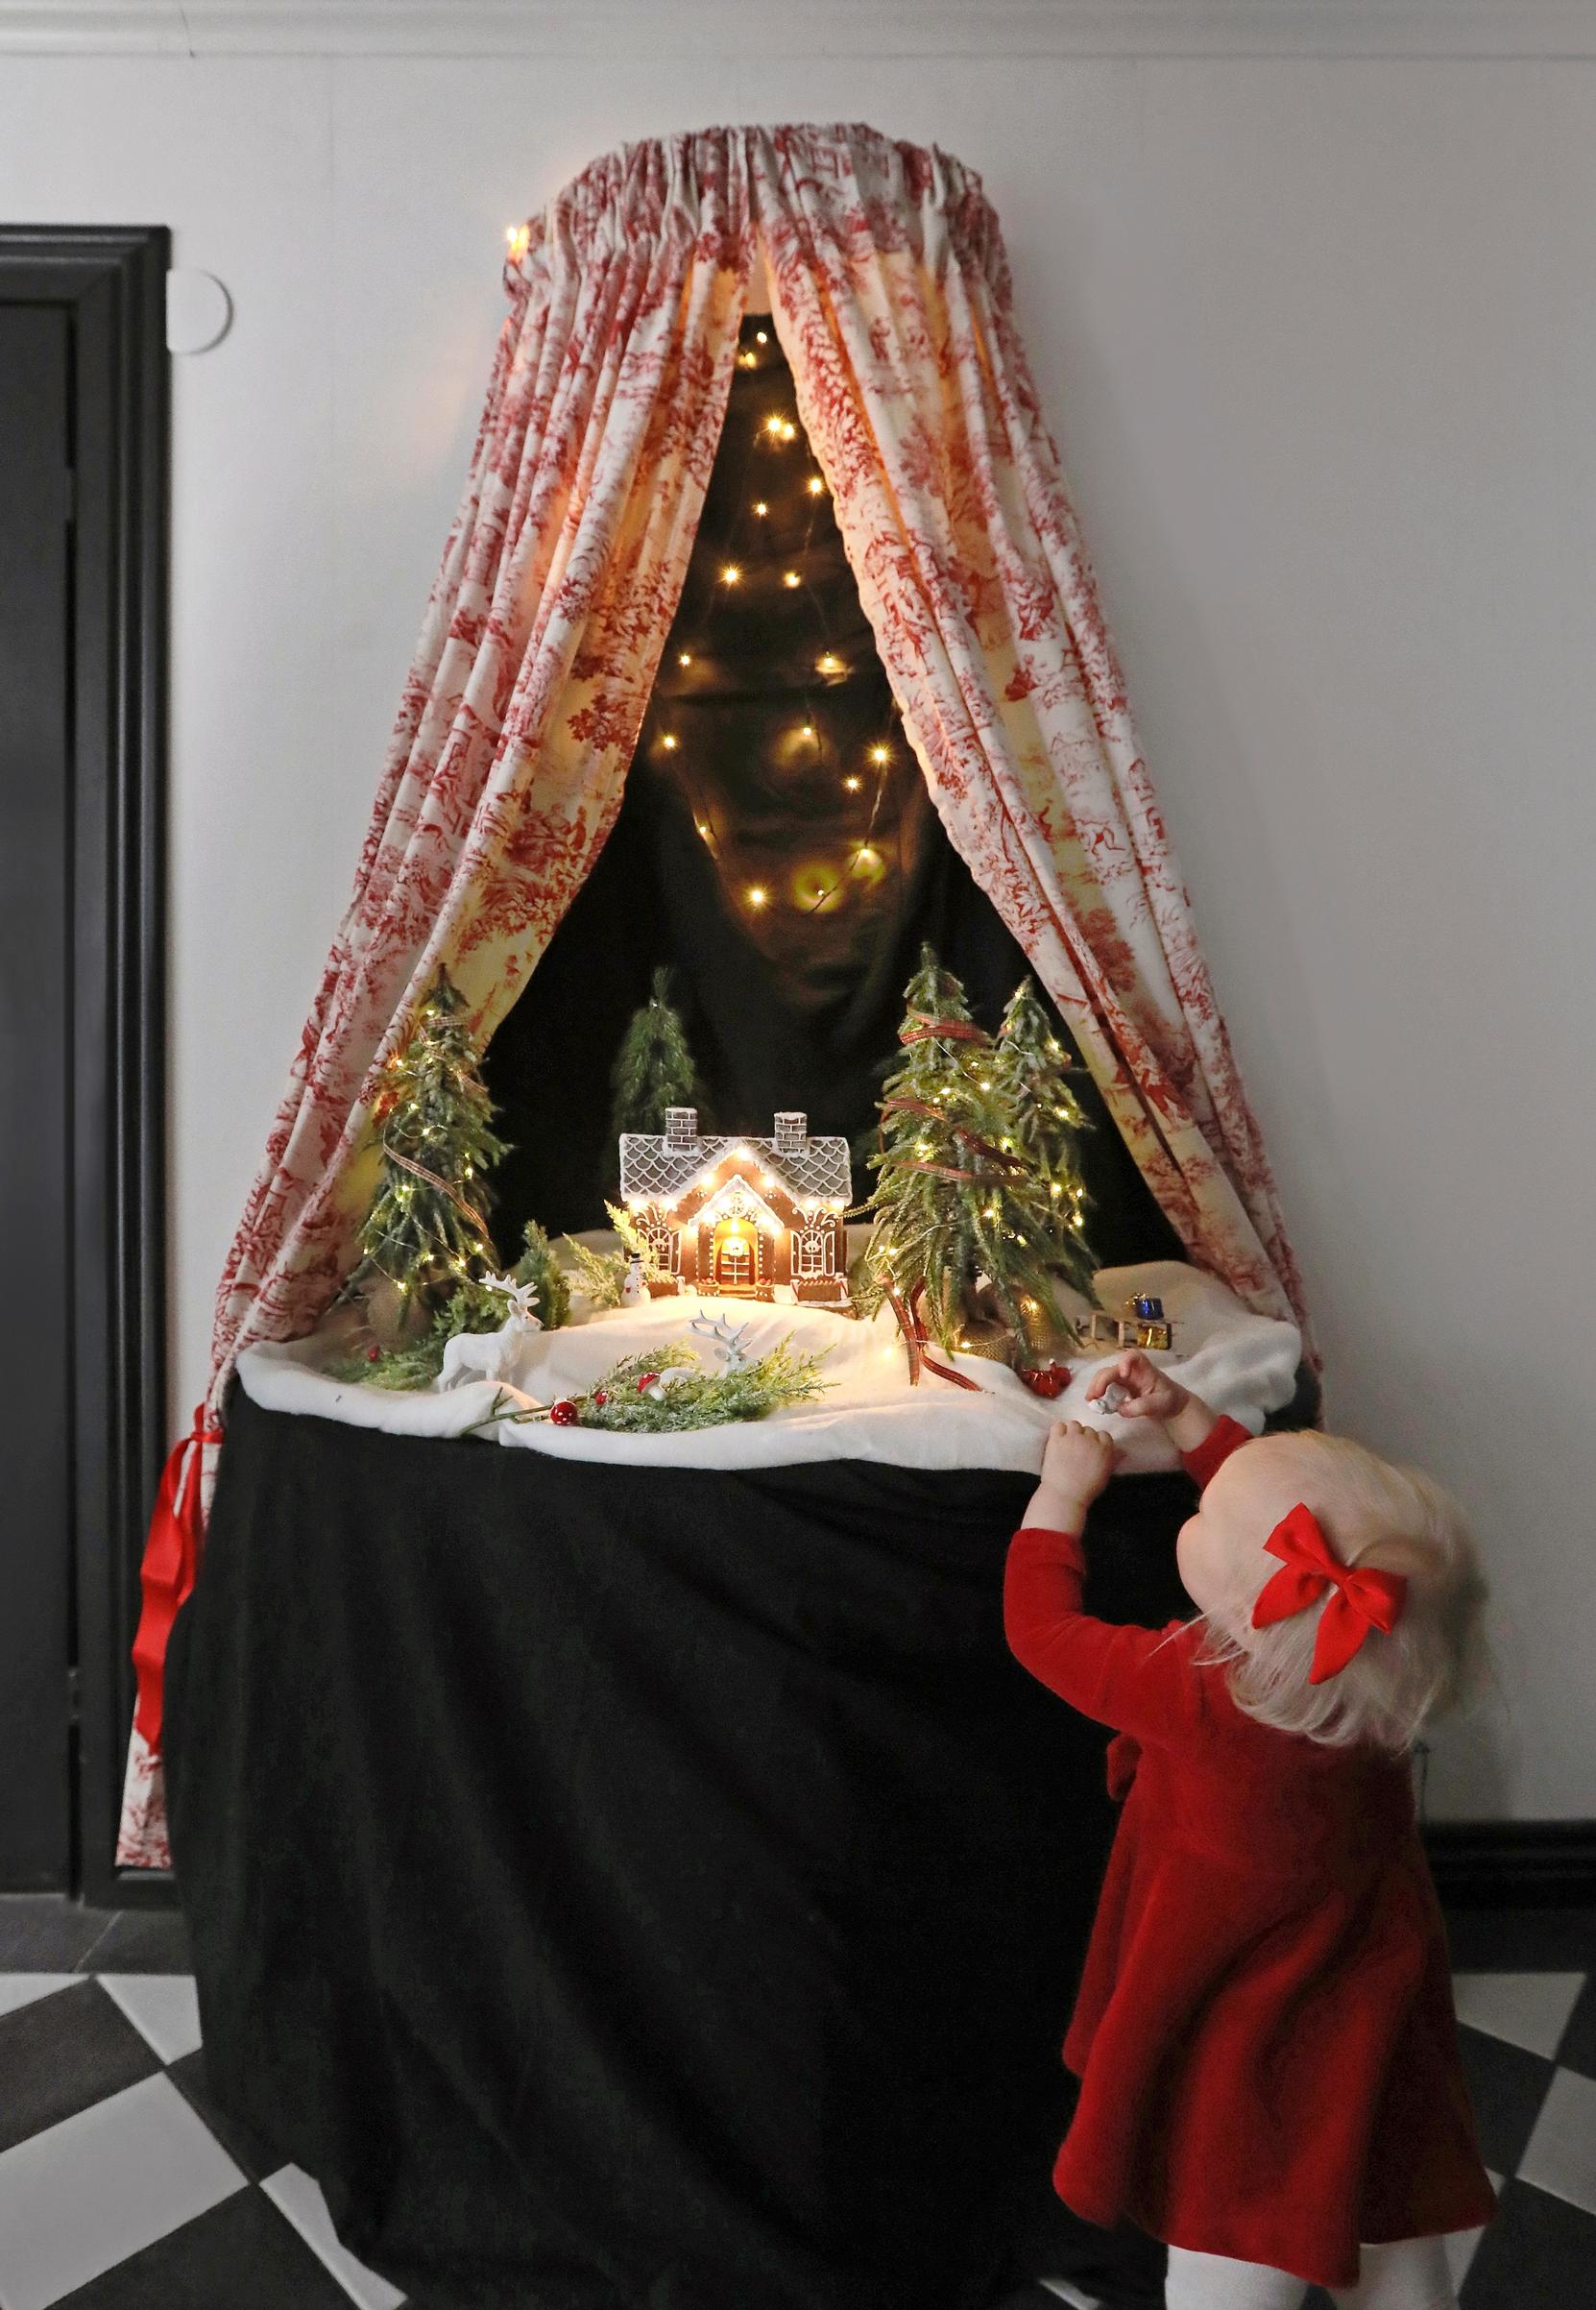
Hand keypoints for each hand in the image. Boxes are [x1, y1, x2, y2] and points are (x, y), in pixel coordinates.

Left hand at [1032, 1419, 1117, 1529]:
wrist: (1064, 1495)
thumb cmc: (1086, 1489)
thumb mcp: (1105, 1475)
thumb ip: (1113, 1459)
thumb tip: (1122, 1451)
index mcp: (1105, 1449)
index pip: (1104, 1435)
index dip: (1098, 1441)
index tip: (1092, 1449)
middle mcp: (1090, 1440)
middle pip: (1089, 1429)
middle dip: (1084, 1438)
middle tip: (1078, 1450)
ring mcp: (1072, 1438)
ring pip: (1074, 1424)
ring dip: (1072, 1432)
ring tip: (1068, 1444)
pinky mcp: (1057, 1439)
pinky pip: (1058, 1425)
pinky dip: (1058, 1430)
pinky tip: (1057, 1440)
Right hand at [1084, 1350, 1216, 1453]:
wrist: (1169, 1407)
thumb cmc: (1168, 1401)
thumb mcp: (1160, 1405)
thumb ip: (1142, 1406)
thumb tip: (1120, 1409)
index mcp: (1144, 1369)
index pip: (1133, 1356)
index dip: (1126, 1362)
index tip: (1123, 1374)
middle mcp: (1130, 1370)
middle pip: (1111, 1369)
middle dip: (1101, 1380)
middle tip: (1094, 1396)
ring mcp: (1122, 1378)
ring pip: (1104, 1377)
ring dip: (1095, 1387)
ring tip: (1090, 1401)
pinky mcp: (1118, 1387)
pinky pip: (1104, 1387)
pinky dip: (1097, 1393)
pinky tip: (1093, 1403)